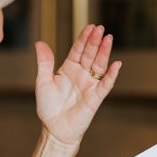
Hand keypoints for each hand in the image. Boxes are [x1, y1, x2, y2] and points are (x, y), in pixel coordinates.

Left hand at [34, 25, 120, 144]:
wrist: (55, 128)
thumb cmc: (48, 107)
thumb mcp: (43, 82)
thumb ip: (44, 63)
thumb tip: (40, 43)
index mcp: (69, 69)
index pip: (78, 50)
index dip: (83, 39)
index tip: (89, 27)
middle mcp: (81, 74)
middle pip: (90, 54)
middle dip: (95, 41)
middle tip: (101, 28)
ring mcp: (90, 84)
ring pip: (99, 65)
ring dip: (104, 52)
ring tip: (108, 39)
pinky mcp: (96, 97)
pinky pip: (105, 84)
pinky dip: (112, 75)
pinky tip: (116, 64)